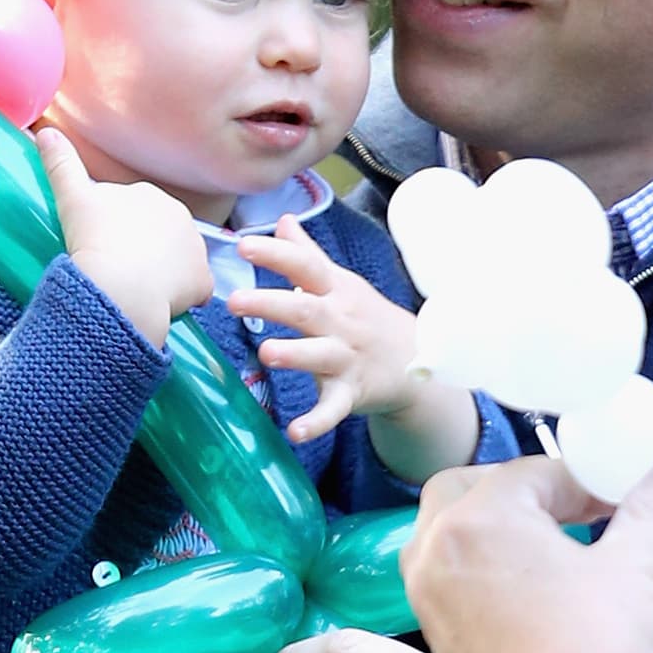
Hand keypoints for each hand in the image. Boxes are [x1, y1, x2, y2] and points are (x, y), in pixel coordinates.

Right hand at [36, 127, 213, 346]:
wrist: (120, 283)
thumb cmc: (94, 239)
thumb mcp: (73, 198)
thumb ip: (60, 164)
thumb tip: (44, 131)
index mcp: (149, 194)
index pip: (136, 212)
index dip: (119, 230)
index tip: (104, 245)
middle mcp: (180, 215)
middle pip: (160, 235)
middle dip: (144, 249)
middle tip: (118, 267)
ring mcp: (195, 248)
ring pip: (179, 261)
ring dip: (165, 272)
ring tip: (137, 288)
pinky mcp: (202, 280)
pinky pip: (195, 287)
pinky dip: (184, 296)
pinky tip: (163, 303)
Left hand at [229, 214, 419, 440]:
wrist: (418, 359)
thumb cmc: (366, 315)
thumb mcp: (341, 281)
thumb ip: (308, 253)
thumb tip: (283, 219)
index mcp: (335, 291)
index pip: (305, 266)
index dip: (276, 254)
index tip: (243, 244)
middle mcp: (340, 321)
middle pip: (305, 310)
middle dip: (271, 303)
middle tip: (233, 300)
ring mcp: (347, 358)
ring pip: (319, 356)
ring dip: (294, 355)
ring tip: (266, 352)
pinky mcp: (352, 393)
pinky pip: (333, 409)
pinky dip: (316, 422)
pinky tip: (295, 432)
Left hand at [399, 451, 652, 652]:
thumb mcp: (635, 569)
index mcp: (479, 518)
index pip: (533, 472)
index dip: (583, 482)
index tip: (617, 500)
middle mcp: (439, 551)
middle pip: (470, 489)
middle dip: (522, 492)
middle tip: (574, 511)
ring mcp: (431, 600)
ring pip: (449, 535)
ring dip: (493, 529)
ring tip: (551, 549)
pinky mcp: (439, 643)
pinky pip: (450, 583)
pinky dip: (482, 573)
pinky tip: (531, 595)